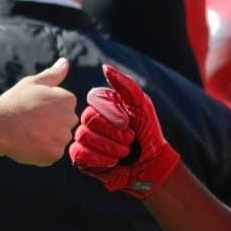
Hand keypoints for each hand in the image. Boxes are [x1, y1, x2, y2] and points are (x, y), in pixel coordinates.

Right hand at [0, 58, 77, 164]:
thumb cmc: (14, 102)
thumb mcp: (33, 83)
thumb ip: (53, 74)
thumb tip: (65, 62)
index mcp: (68, 99)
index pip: (64, 109)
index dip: (48, 111)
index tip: (34, 110)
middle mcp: (70, 117)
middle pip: (64, 125)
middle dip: (50, 126)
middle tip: (30, 123)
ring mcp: (63, 137)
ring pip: (57, 140)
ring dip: (46, 140)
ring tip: (28, 134)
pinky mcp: (55, 153)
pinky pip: (51, 155)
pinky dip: (41, 153)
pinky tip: (28, 145)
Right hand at [69, 64, 179, 197]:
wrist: (151, 162)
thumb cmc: (148, 131)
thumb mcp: (141, 104)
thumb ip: (125, 85)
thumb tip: (104, 67)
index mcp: (102, 104)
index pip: (94, 100)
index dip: (111, 113)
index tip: (128, 122)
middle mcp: (90, 119)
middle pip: (88, 119)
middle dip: (114, 132)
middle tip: (130, 140)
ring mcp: (84, 138)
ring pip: (83, 136)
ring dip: (110, 146)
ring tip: (125, 151)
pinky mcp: (81, 157)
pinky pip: (78, 153)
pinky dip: (99, 158)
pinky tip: (113, 161)